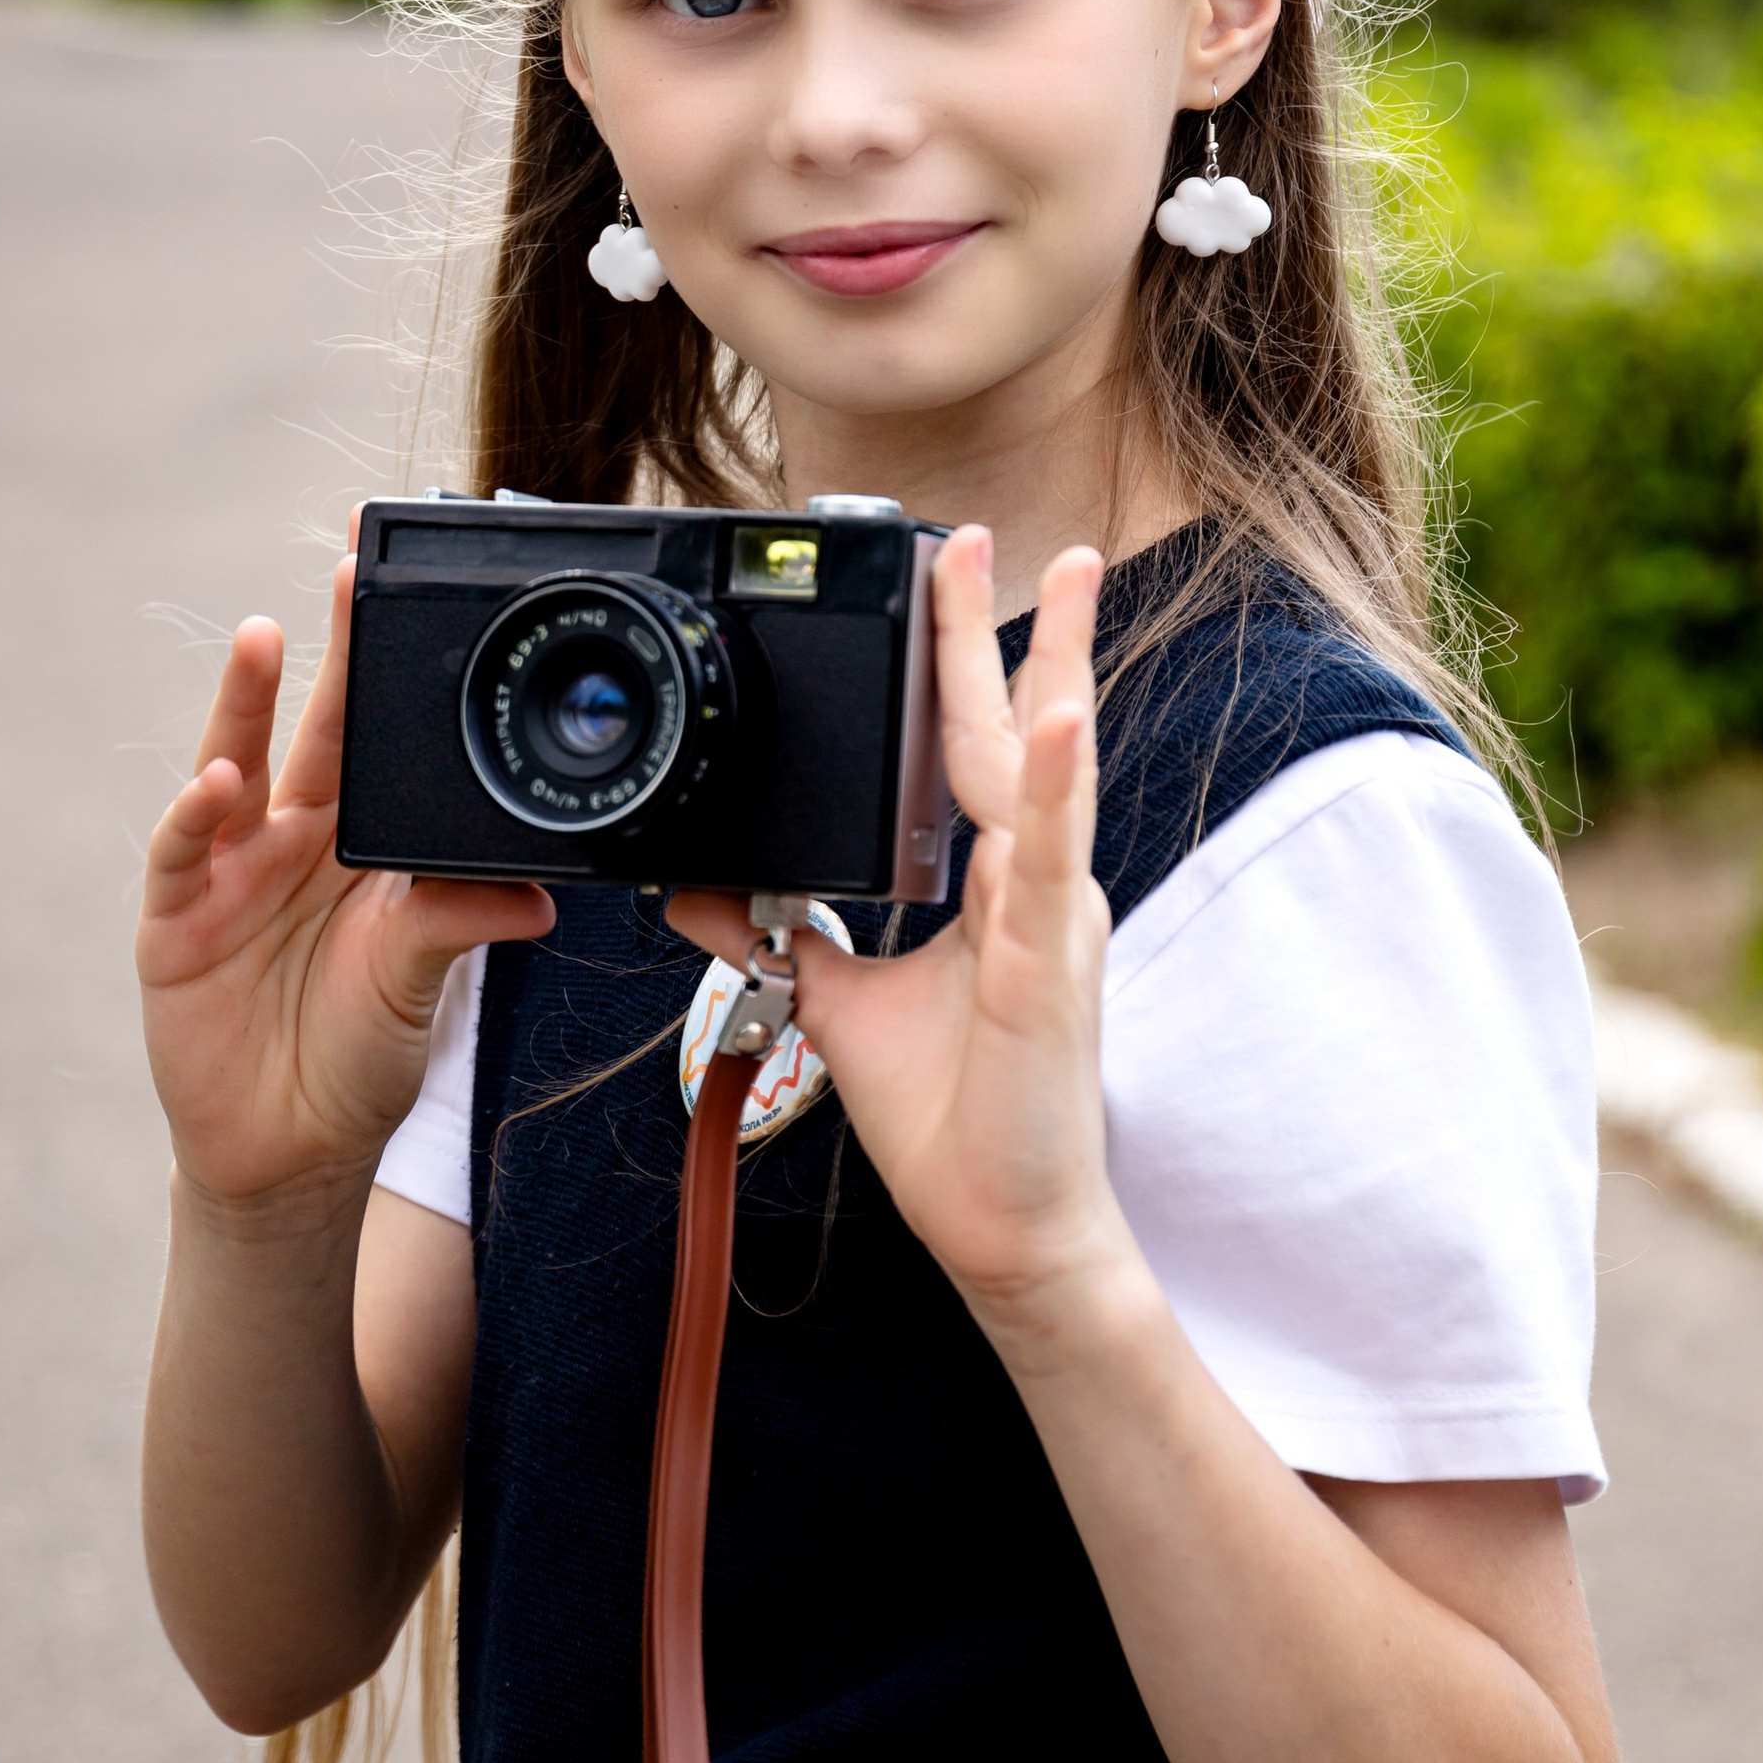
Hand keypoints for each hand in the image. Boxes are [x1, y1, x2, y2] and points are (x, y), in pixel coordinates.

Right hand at [137, 522, 551, 1226]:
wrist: (290, 1150)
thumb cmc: (355, 1052)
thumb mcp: (419, 983)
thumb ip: (457, 927)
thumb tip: (533, 898)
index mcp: (354, 840)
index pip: (373, 736)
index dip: (382, 666)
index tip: (408, 596)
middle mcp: (290, 838)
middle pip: (310, 728)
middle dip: (327, 649)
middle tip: (347, 571)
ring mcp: (227, 872)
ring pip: (232, 767)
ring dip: (242, 703)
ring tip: (262, 638)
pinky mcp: (176, 921)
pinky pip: (180, 855)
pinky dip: (192, 816)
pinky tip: (213, 785)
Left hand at [670, 531, 1134, 1343]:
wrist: (1004, 1228)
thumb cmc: (956, 1123)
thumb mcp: (842, 1007)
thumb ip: (787, 937)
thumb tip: (707, 885)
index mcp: (996, 886)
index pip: (980, 750)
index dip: (966, 664)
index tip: (949, 578)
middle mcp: (1034, 885)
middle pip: (1016, 729)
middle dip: (1004, 625)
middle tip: (986, 534)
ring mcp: (1049, 917)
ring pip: (1046, 772)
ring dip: (1050, 666)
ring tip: (1056, 577)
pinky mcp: (1048, 963)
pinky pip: (1048, 859)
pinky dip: (1051, 785)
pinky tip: (1055, 719)